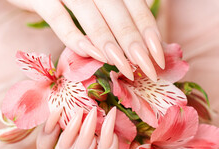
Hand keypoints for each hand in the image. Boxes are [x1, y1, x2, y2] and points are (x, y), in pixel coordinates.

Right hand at [9, 0, 163, 80]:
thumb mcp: (103, 2)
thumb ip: (124, 16)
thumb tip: (152, 45)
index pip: (138, 8)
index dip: (150, 34)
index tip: (158, 60)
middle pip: (120, 16)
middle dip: (136, 46)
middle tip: (148, 72)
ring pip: (93, 19)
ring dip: (111, 46)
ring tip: (125, 69)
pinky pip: (59, 19)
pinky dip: (75, 39)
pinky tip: (90, 55)